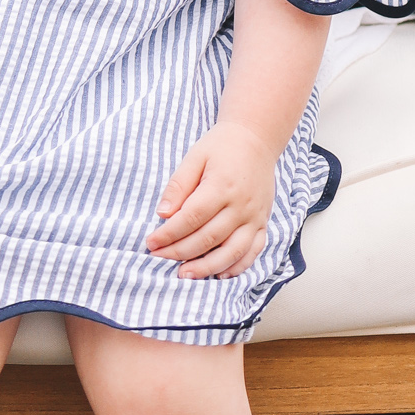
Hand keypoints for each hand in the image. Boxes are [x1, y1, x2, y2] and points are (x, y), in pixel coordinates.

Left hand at [147, 123, 278, 279]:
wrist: (257, 139)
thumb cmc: (221, 147)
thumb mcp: (195, 157)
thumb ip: (178, 185)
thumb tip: (162, 214)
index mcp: (222, 186)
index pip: (191, 218)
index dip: (169, 234)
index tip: (150, 243)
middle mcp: (241, 205)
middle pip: (208, 238)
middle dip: (180, 252)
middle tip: (158, 259)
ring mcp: (255, 217)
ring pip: (232, 251)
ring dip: (207, 267)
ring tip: (184, 275)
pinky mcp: (263, 222)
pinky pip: (253, 251)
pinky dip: (238, 266)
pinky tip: (219, 275)